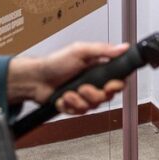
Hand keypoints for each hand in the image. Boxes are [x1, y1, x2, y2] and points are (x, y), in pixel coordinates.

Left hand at [8, 42, 128, 114]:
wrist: (35, 79)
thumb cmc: (55, 62)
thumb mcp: (80, 51)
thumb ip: (103, 50)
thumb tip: (123, 47)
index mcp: (98, 69)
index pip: (118, 81)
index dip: (116, 86)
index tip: (109, 86)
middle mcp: (93, 83)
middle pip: (106, 97)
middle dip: (93, 95)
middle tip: (82, 88)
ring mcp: (84, 96)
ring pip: (92, 107)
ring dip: (78, 100)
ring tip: (68, 93)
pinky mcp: (74, 106)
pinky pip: (78, 112)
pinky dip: (69, 106)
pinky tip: (62, 98)